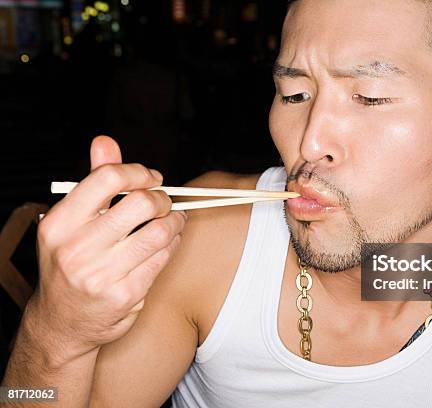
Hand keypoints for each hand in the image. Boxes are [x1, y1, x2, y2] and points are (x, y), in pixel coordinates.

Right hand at [28, 135, 186, 364]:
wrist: (62, 324)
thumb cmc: (70, 264)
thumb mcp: (70, 223)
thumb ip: (92, 181)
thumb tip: (105, 141)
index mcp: (59, 223)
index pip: (107, 178)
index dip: (139, 172)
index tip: (151, 178)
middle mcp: (76, 248)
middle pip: (141, 203)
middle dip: (163, 198)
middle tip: (165, 202)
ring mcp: (101, 274)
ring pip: (160, 232)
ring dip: (175, 221)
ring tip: (173, 219)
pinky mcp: (126, 294)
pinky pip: (164, 258)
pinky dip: (173, 244)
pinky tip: (169, 241)